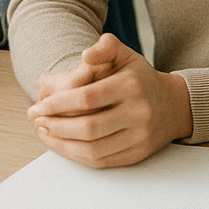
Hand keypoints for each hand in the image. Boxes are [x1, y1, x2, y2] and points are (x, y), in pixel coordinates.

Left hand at [27, 33, 192, 167]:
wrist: (173, 105)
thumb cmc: (140, 78)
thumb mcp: (126, 55)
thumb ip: (105, 48)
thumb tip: (86, 55)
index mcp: (132, 85)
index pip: (87, 98)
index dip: (58, 104)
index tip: (38, 106)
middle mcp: (138, 112)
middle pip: (88, 127)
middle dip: (55, 126)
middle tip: (36, 120)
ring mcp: (139, 136)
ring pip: (93, 148)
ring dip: (62, 144)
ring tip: (44, 132)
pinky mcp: (137, 154)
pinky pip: (101, 161)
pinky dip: (76, 156)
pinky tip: (61, 145)